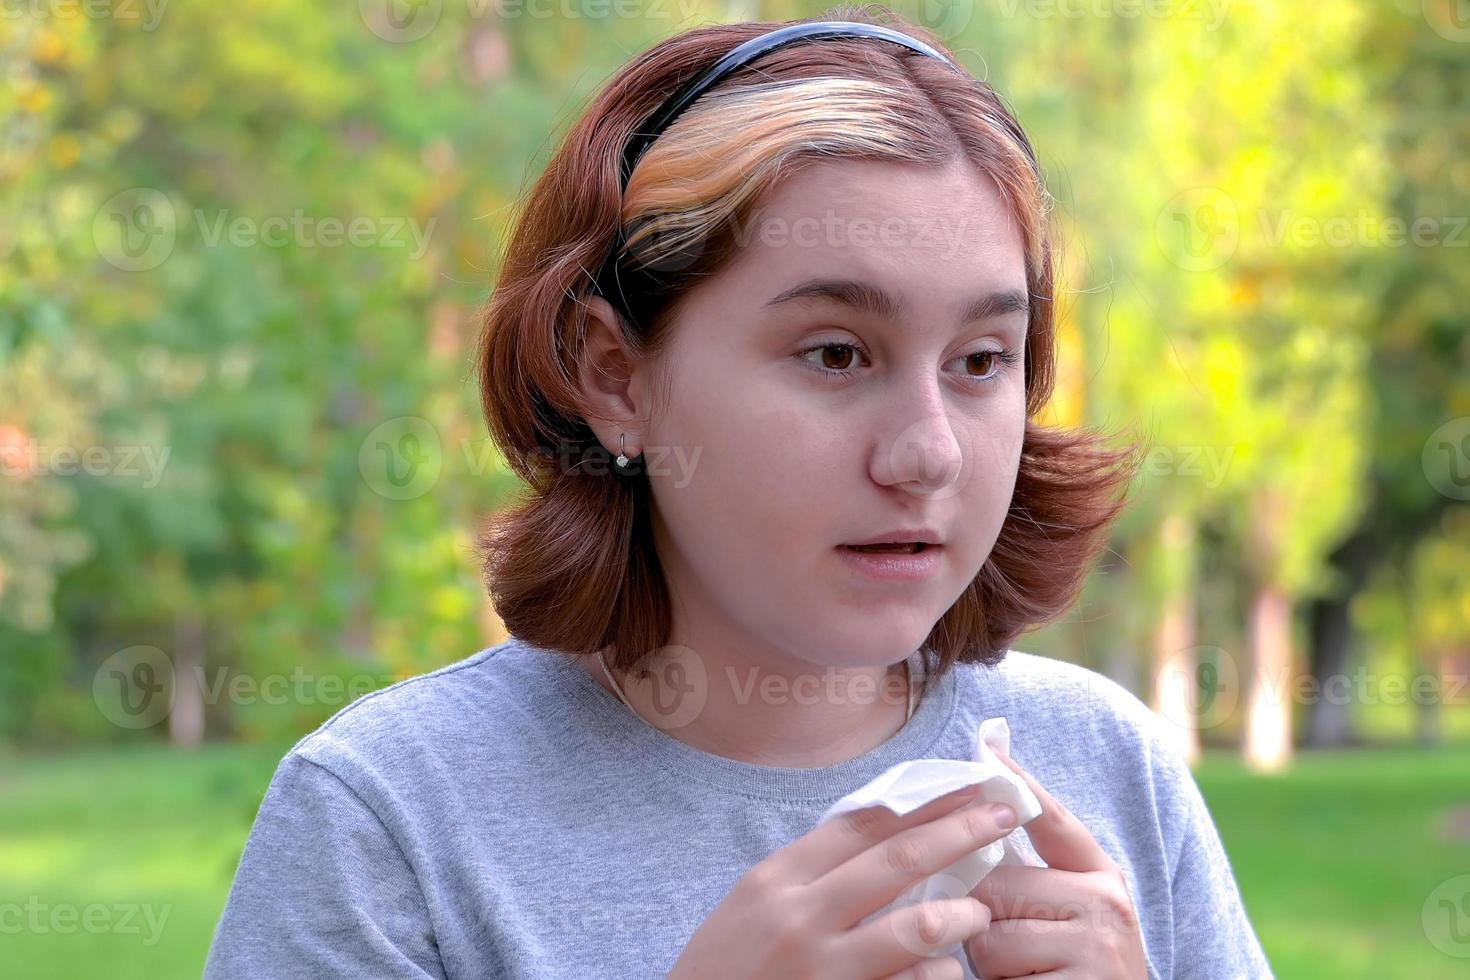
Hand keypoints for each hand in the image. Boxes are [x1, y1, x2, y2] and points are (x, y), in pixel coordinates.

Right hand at [669, 784, 1016, 978]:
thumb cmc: (725, 973)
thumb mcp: (751, 909)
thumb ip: (806, 876)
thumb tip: (875, 835)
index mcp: (775, 880)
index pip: (861, 824)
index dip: (920, 801)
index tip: (964, 784)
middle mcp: (800, 916)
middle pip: (897, 857)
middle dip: (960, 829)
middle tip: (1004, 814)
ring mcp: (823, 968)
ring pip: (918, 924)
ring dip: (962, 912)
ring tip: (981, 910)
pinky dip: (941, 975)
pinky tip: (951, 972)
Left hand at [964, 748, 1147, 978]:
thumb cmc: (1080, 972)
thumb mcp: (1075, 916)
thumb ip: (1036, 875)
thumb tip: (976, 824)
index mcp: (1104, 878)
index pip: (1055, 821)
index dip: (1019, 786)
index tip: (987, 749)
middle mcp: (1108, 905)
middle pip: (996, 886)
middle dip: (983, 919)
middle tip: (1014, 947)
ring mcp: (1097, 951)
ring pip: (988, 938)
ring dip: (988, 966)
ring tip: (1026, 976)